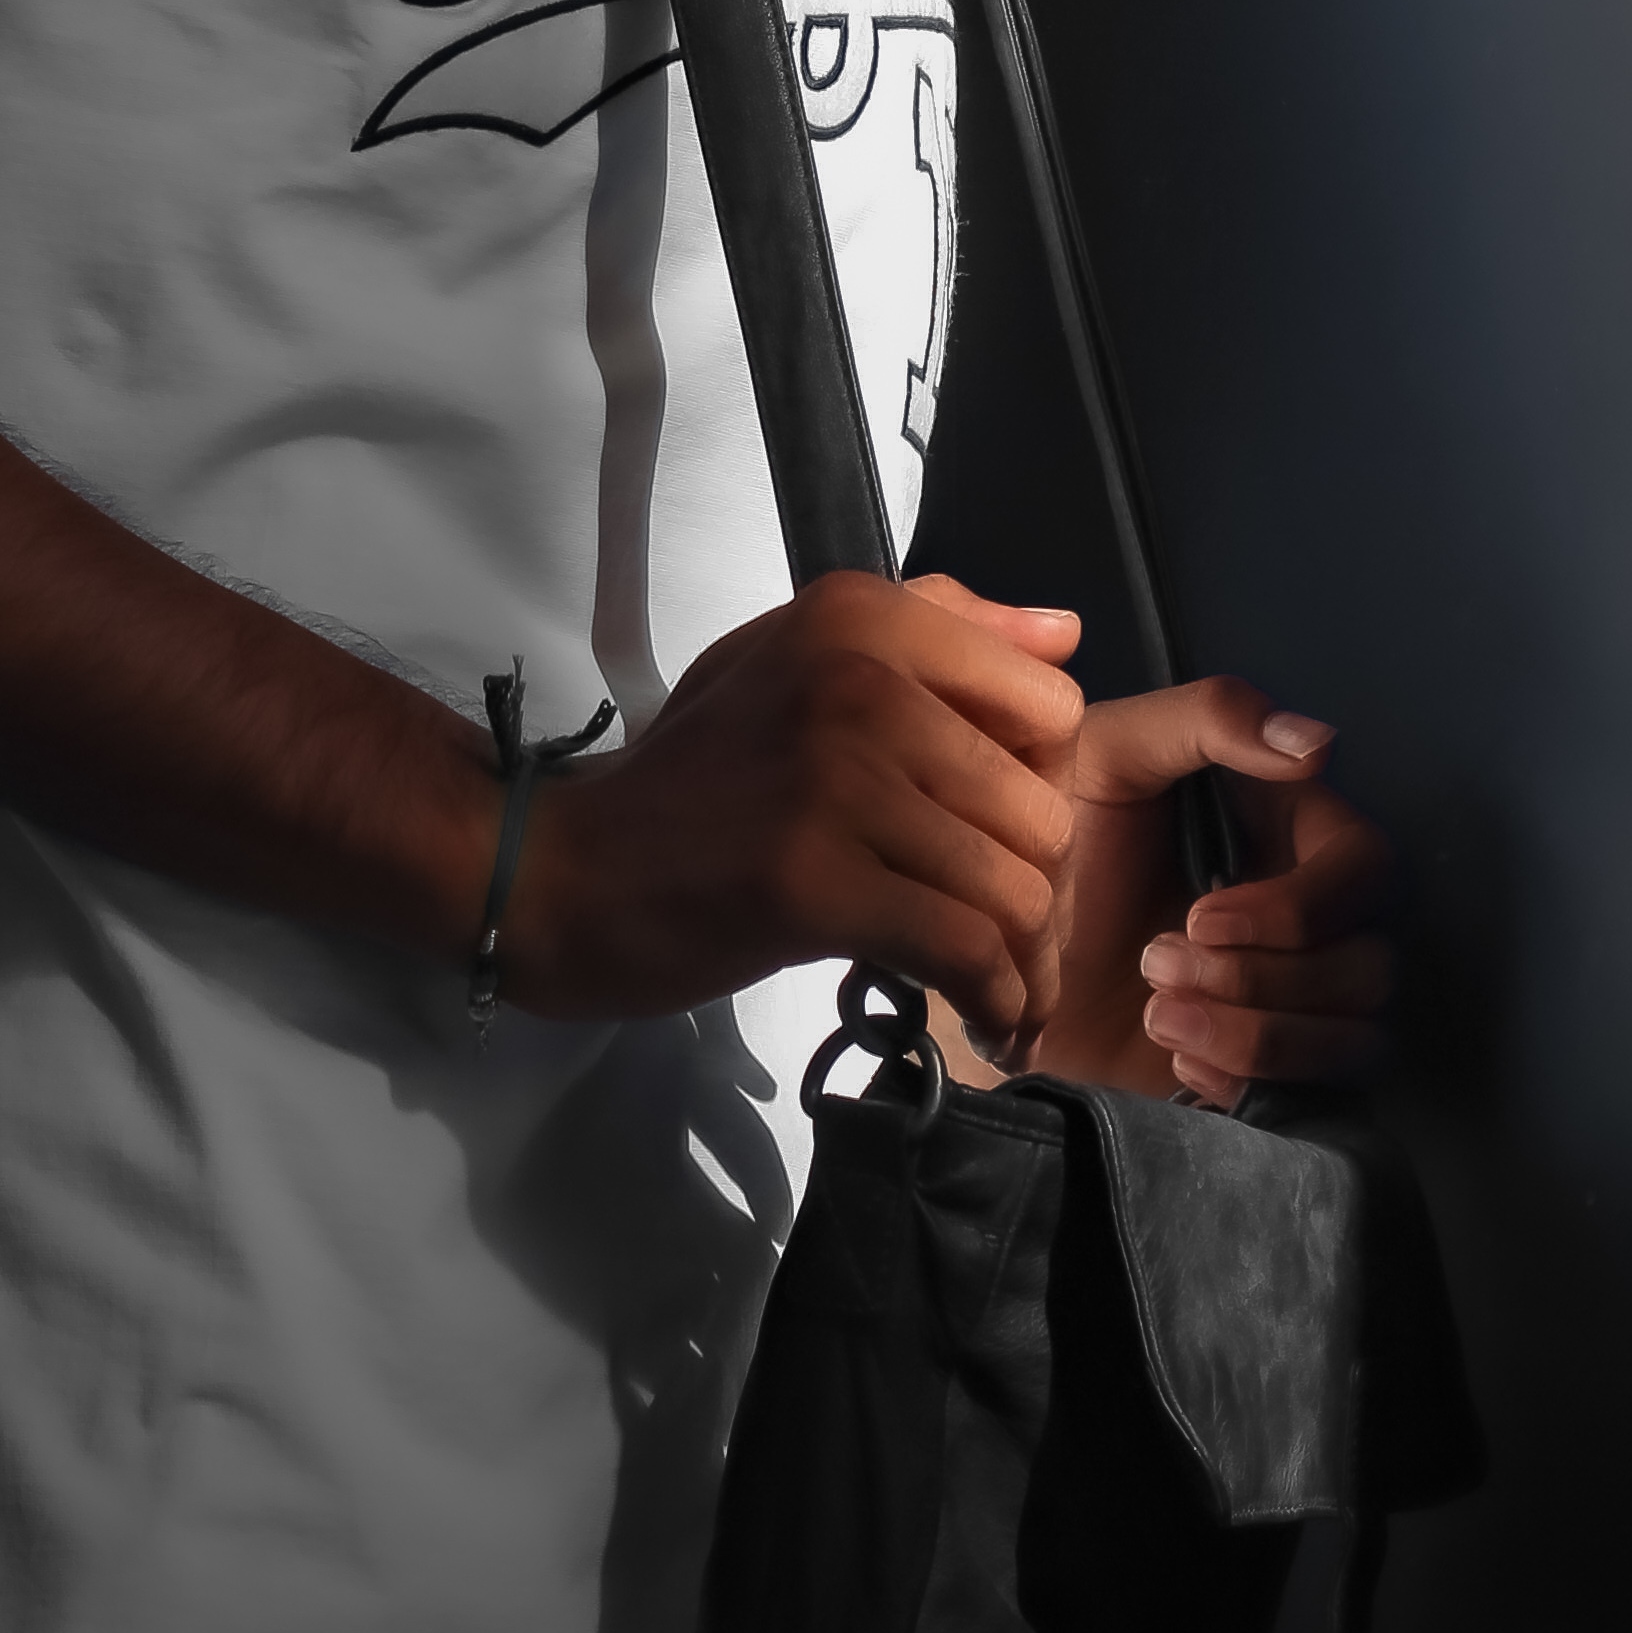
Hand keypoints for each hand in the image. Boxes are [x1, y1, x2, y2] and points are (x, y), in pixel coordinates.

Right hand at [503, 570, 1084, 1055]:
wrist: (566, 872)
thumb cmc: (696, 776)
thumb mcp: (797, 662)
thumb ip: (936, 632)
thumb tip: (1065, 635)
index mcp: (860, 618)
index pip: (1048, 704)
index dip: (1039, 786)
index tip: (998, 841)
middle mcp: (857, 678)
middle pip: (1042, 808)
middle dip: (1038, 891)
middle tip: (999, 937)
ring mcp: (835, 779)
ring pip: (1015, 887)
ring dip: (1020, 960)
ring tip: (994, 985)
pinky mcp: (814, 883)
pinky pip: (965, 949)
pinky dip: (992, 998)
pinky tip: (979, 1015)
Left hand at [1027, 671, 1396, 1104]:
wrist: (989, 961)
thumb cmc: (1045, 842)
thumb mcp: (1104, 753)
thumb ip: (1210, 719)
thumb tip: (1320, 745)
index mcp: (1285, 830)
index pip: (1365, 865)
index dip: (1301, 904)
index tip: (1201, 916)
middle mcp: (1306, 917)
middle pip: (1370, 964)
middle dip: (1262, 979)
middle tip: (1158, 963)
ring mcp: (1293, 1001)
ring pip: (1354, 1039)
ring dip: (1254, 1034)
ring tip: (1157, 1013)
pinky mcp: (1268, 1073)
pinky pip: (1315, 1098)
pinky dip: (1244, 1080)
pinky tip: (1176, 1055)